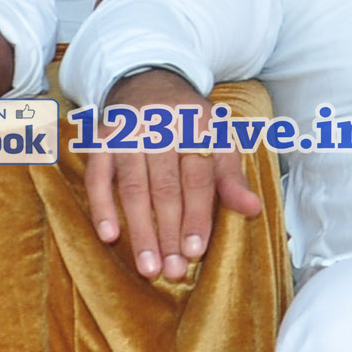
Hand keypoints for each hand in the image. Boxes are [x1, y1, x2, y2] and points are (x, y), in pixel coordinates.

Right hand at [83, 69, 264, 281]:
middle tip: (172, 271)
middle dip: (169, 232)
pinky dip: (102, 206)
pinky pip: (98, 176)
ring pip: (134, 186)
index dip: (198, 216)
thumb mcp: (218, 139)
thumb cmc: (189, 122)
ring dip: (140, 229)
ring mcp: (129, 132)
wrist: (148, 80)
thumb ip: (231, 176)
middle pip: (166, 187)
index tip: (195, 251)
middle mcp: (162, 126)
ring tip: (147, 266)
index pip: (199, 178)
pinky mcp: (102, 139)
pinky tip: (109, 235)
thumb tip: (253, 209)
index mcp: (198, 126)